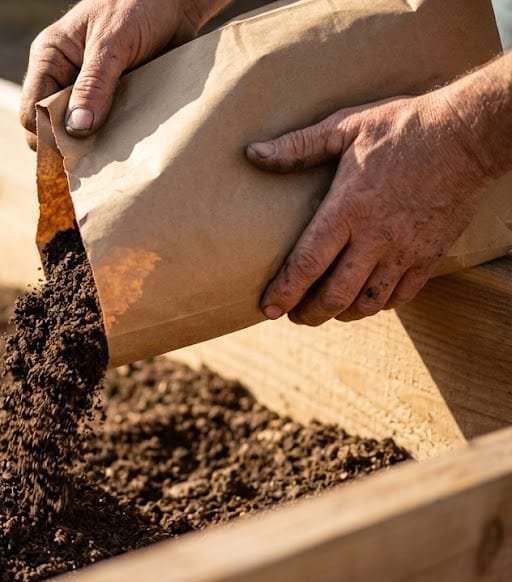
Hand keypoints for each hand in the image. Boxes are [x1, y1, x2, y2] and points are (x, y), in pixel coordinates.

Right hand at [20, 0, 208, 149]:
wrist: (177, 1)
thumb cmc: (138, 5)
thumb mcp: (112, 43)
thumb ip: (94, 85)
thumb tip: (77, 129)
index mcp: (50, 58)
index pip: (31, 111)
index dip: (46, 135)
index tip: (71, 154)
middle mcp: (63, 77)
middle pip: (52, 127)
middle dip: (70, 145)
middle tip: (94, 160)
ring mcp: (87, 90)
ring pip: (79, 132)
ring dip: (95, 144)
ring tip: (112, 153)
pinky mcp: (112, 99)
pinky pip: (106, 128)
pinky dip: (114, 138)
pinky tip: (126, 144)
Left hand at [246, 92, 490, 325]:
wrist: (467, 134)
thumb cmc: (402, 127)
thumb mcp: (344, 127)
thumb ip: (298, 146)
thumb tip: (253, 153)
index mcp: (348, 209)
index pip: (308, 264)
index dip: (285, 291)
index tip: (268, 308)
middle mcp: (376, 237)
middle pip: (336, 294)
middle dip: (309, 313)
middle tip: (293, 317)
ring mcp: (405, 250)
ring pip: (368, 302)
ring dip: (342, 313)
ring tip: (326, 311)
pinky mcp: (430, 254)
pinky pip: (402, 295)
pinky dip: (378, 304)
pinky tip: (365, 299)